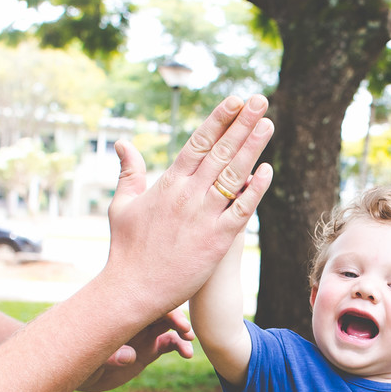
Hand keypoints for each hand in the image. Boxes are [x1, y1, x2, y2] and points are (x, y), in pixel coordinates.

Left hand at [78, 309, 195, 391]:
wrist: (79, 373)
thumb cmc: (78, 360)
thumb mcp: (89, 360)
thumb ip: (109, 357)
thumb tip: (131, 357)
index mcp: (120, 312)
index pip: (144, 298)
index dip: (162, 303)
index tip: (172, 316)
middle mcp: (135, 319)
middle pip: (162, 307)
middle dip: (176, 316)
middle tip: (185, 331)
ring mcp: (144, 333)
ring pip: (170, 324)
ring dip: (182, 331)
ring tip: (187, 350)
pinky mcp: (150, 349)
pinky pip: (170, 342)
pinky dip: (181, 346)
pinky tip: (187, 354)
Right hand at [101, 94, 273, 321]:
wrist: (132, 290)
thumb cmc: (125, 249)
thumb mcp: (123, 205)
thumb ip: (128, 172)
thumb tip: (122, 143)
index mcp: (167, 183)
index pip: (198, 143)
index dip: (219, 120)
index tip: (235, 101)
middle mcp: (188, 195)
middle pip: (220, 152)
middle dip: (242, 124)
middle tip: (261, 101)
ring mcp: (204, 217)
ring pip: (233, 175)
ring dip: (252, 148)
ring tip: (268, 124)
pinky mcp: (217, 240)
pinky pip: (241, 210)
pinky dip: (254, 190)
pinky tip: (267, 171)